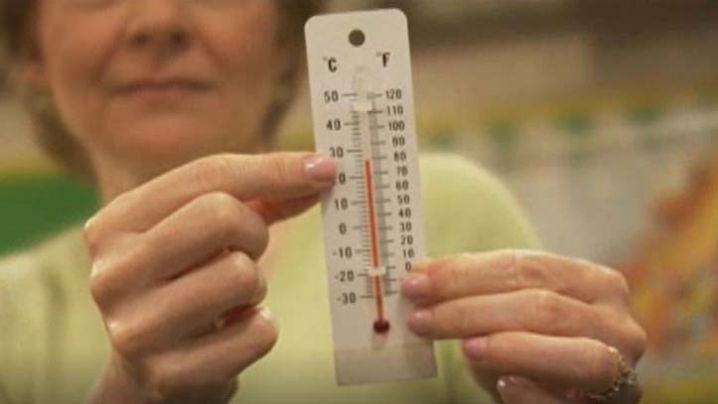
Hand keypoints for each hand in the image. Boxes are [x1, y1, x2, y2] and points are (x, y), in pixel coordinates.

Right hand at [84, 153, 335, 403]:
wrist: (152, 370)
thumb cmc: (187, 283)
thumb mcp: (204, 232)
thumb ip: (258, 196)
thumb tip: (318, 170)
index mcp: (115, 224)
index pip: (207, 176)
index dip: (274, 170)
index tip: (323, 169)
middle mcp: (113, 273)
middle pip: (222, 216)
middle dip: (254, 234)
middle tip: (244, 254)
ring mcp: (137, 328)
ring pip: (241, 275)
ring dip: (255, 287)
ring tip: (229, 299)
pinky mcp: (168, 374)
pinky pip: (257, 333)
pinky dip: (260, 327)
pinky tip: (231, 332)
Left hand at [401, 250, 645, 403]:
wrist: (563, 397)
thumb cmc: (531, 347)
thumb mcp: (507, 313)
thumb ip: (475, 293)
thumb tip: (419, 275)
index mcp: (593, 282)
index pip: (526, 266)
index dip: (466, 273)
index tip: (416, 281)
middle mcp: (617, 322)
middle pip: (543, 306)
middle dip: (473, 310)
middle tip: (421, 318)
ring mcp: (622, 372)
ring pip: (576, 354)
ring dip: (513, 347)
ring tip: (464, 349)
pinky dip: (538, 394)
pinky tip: (504, 386)